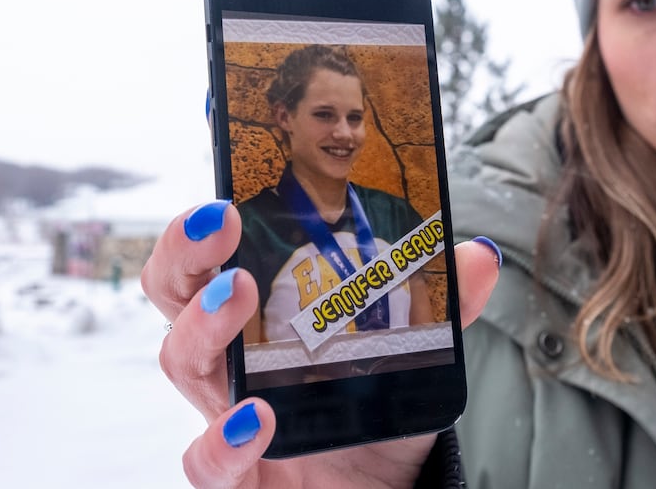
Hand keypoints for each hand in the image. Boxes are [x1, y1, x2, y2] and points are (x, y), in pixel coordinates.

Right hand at [141, 200, 500, 487]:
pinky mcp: (234, 478)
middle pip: (175, 295)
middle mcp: (229, 362)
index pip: (209, 261)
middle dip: (185, 251)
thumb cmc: (372, 424)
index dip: (200, 229)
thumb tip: (480, 255)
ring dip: (205, 322)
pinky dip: (224, 438)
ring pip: (182, 363)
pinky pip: (206, 462)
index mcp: (259, 320)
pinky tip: (257, 416)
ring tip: (238, 291)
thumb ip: (444, 310)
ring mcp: (224, 417)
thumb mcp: (412, 360)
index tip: (226, 195)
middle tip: (217, 220)